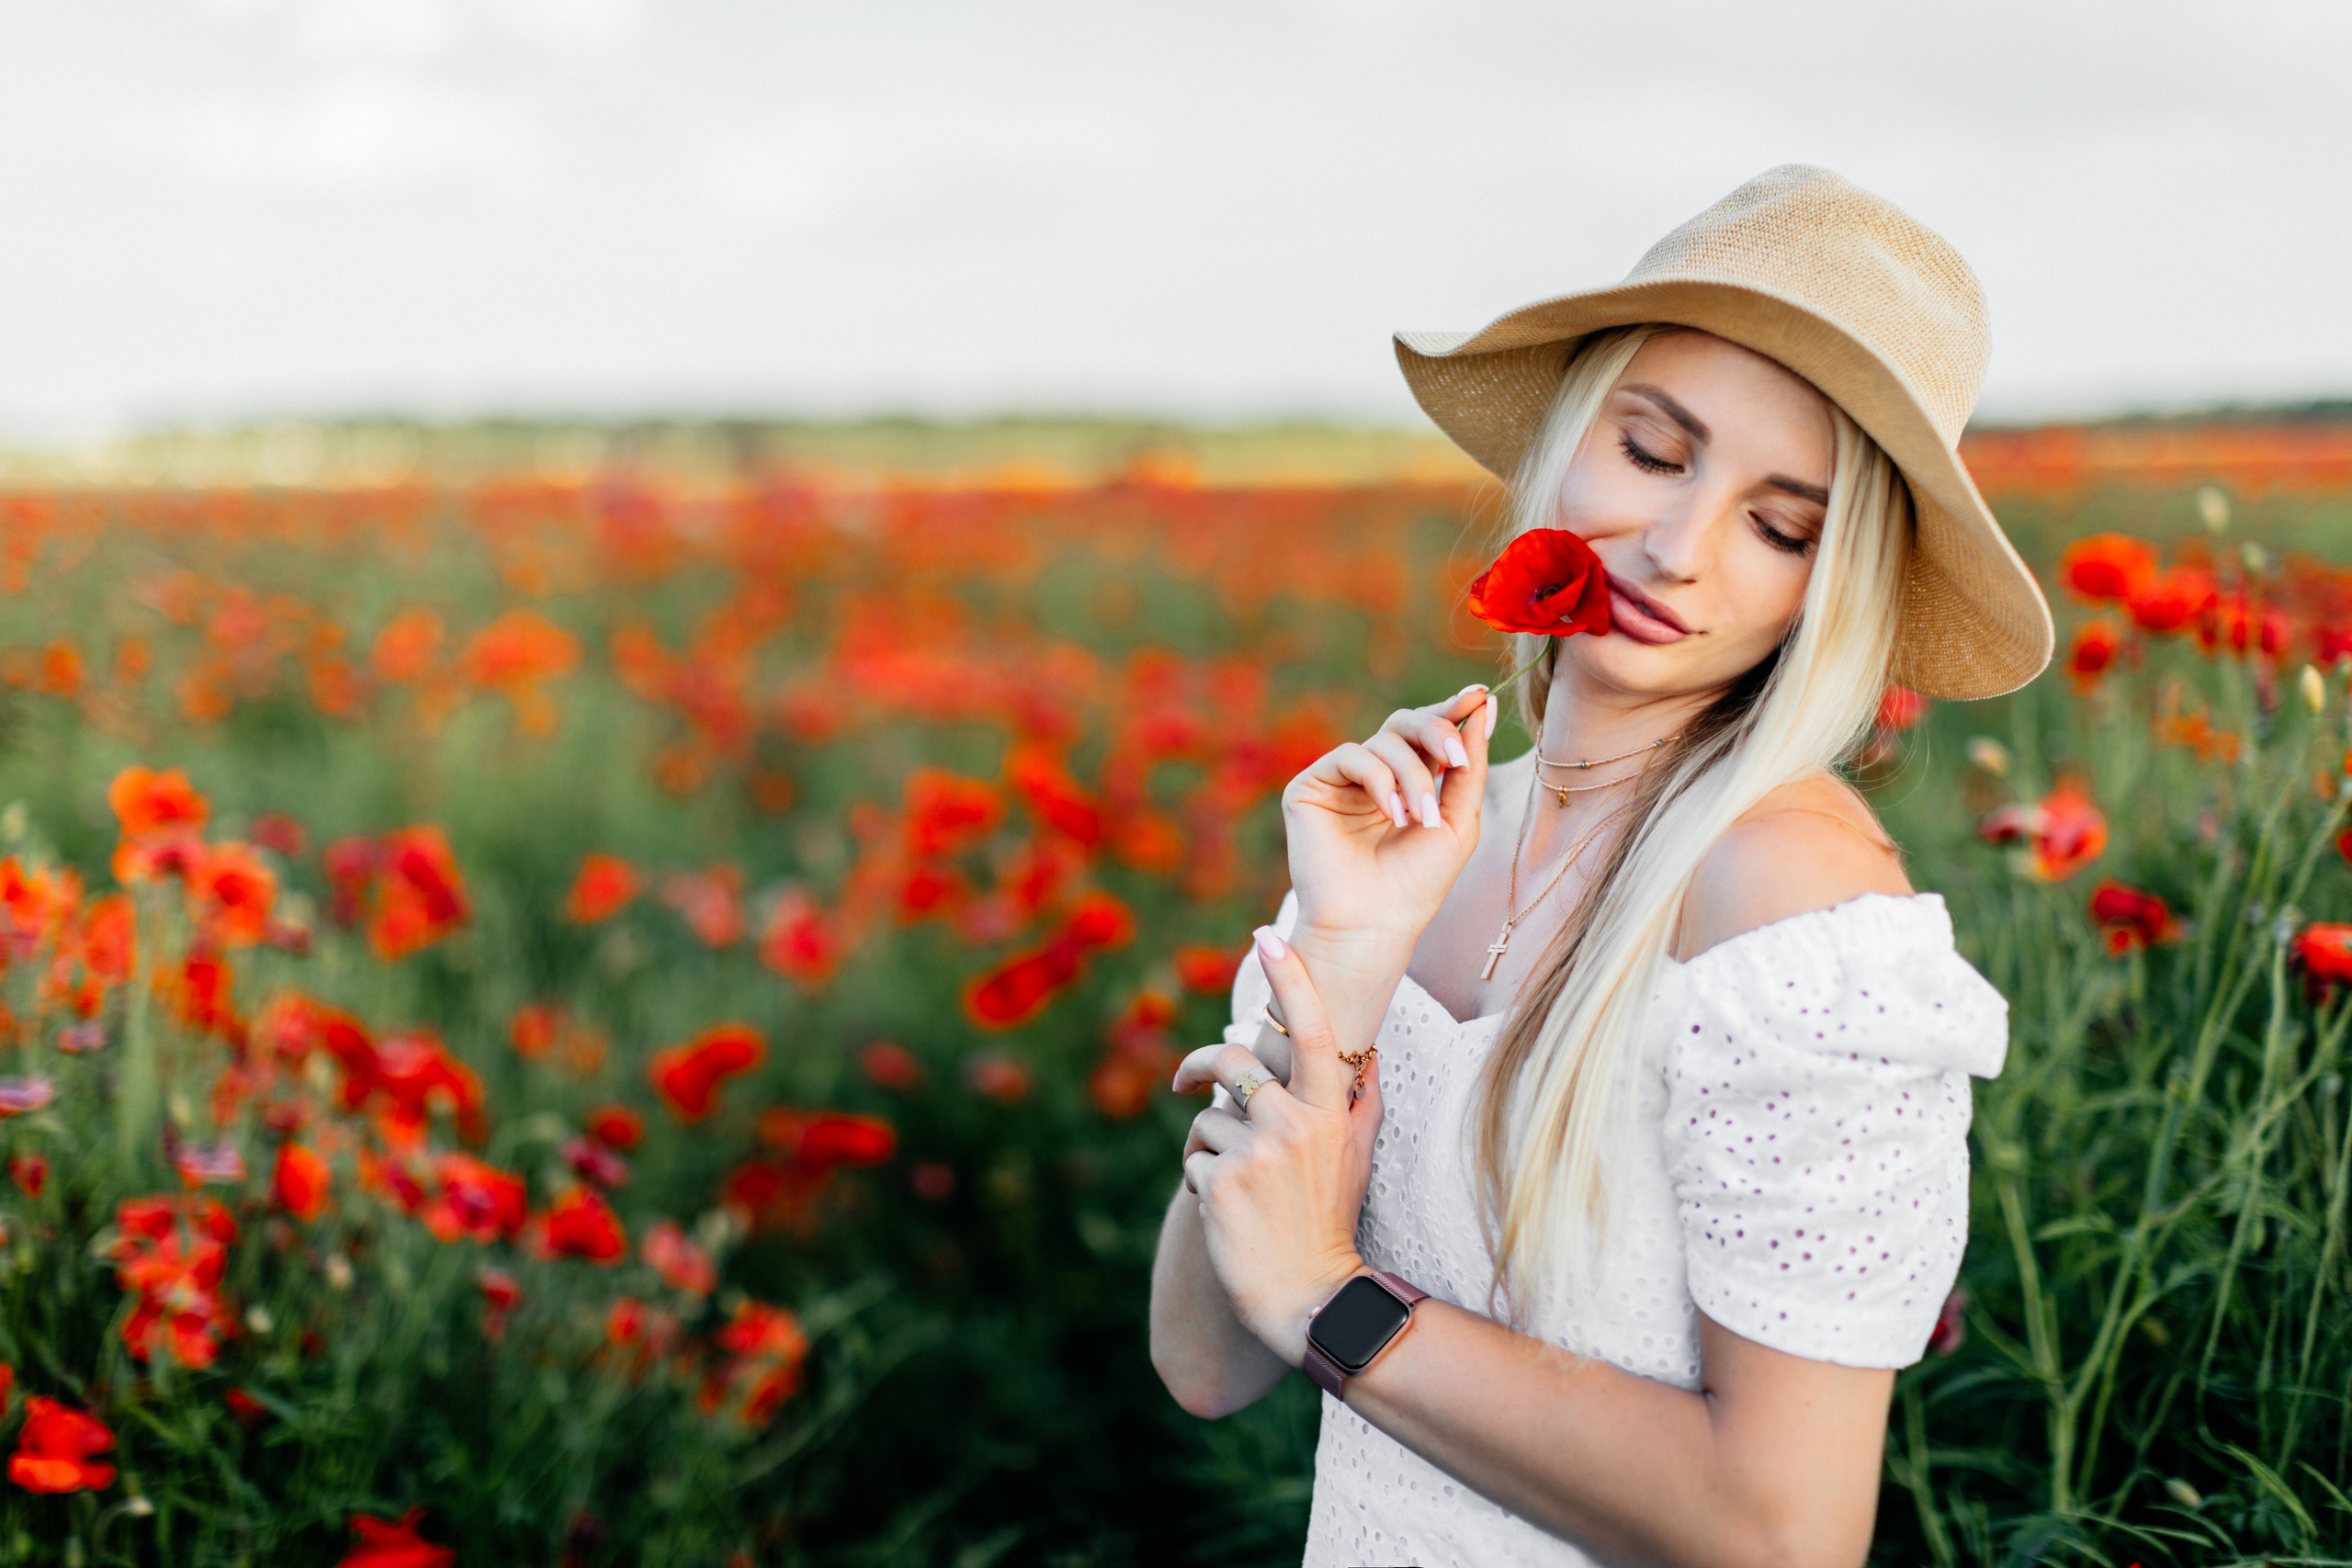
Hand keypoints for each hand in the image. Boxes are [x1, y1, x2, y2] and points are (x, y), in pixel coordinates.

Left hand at [1172, 927, 1379, 1366]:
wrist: (1310, 1296)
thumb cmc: (1331, 1223)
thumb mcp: (1356, 1158)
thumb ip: (1362, 1101)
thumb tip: (1372, 1052)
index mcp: (1330, 1111)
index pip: (1314, 1032)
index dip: (1290, 981)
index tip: (1266, 938)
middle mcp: (1294, 1123)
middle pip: (1231, 1064)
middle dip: (1199, 1068)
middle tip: (1183, 1081)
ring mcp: (1255, 1152)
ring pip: (1207, 1121)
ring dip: (1208, 1149)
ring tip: (1238, 1191)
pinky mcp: (1218, 1182)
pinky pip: (1192, 1160)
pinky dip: (1201, 1182)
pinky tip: (1228, 1214)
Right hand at [1278, 684, 1495, 1045]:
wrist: (1375, 925)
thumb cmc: (1417, 883)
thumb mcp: (1457, 819)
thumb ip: (1471, 765)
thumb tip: (1484, 705)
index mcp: (1406, 780)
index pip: (1427, 732)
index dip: (1453, 711)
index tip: (1480, 695)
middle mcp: (1372, 775)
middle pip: (1404, 722)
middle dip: (1436, 732)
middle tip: (1457, 758)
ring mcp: (1339, 780)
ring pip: (1384, 741)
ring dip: (1412, 776)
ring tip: (1420, 818)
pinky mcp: (1309, 787)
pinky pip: (1351, 756)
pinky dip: (1380, 781)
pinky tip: (1391, 815)